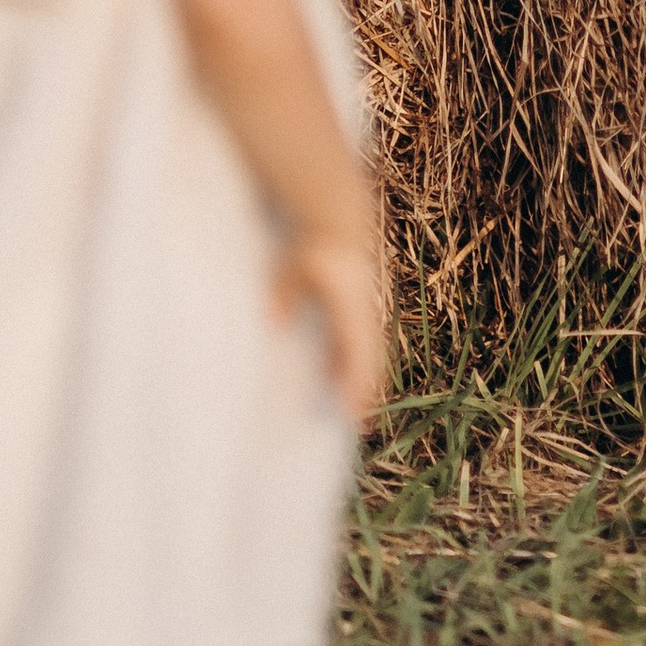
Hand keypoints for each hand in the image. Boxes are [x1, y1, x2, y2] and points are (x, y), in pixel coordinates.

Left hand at [277, 220, 385, 425]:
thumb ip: (285, 291)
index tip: (353, 408)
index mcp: (351, 301)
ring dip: (365, 381)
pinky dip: (358, 365)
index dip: (356, 378)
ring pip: (371, 352)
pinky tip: (340, 382)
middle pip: (370, 355)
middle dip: (366, 389)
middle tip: (361, 424)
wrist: (337, 220)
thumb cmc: (313, 245)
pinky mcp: (359, 310)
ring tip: (358, 414)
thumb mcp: (296, 264)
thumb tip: (274, 321)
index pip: (357, 347)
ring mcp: (365, 309)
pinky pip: (363, 344)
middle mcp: (363, 309)